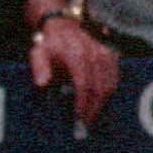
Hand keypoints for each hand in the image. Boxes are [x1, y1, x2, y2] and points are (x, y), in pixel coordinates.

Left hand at [26, 12, 115, 129]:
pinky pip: (115, 78)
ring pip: (110, 85)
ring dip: (103, 104)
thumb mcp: (38, 53)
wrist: (64, 26)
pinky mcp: (113, 55)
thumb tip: (42, 84)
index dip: (82, 103)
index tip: (78, 119)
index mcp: (77, 55)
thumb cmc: (50, 44)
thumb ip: (39, 68)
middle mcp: (95, 54)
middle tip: (86, 125)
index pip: (84, 85)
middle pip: (100, 88)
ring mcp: (106, 54)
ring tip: (92, 118)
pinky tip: (100, 104)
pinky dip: (109, 93)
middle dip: (94, 109)